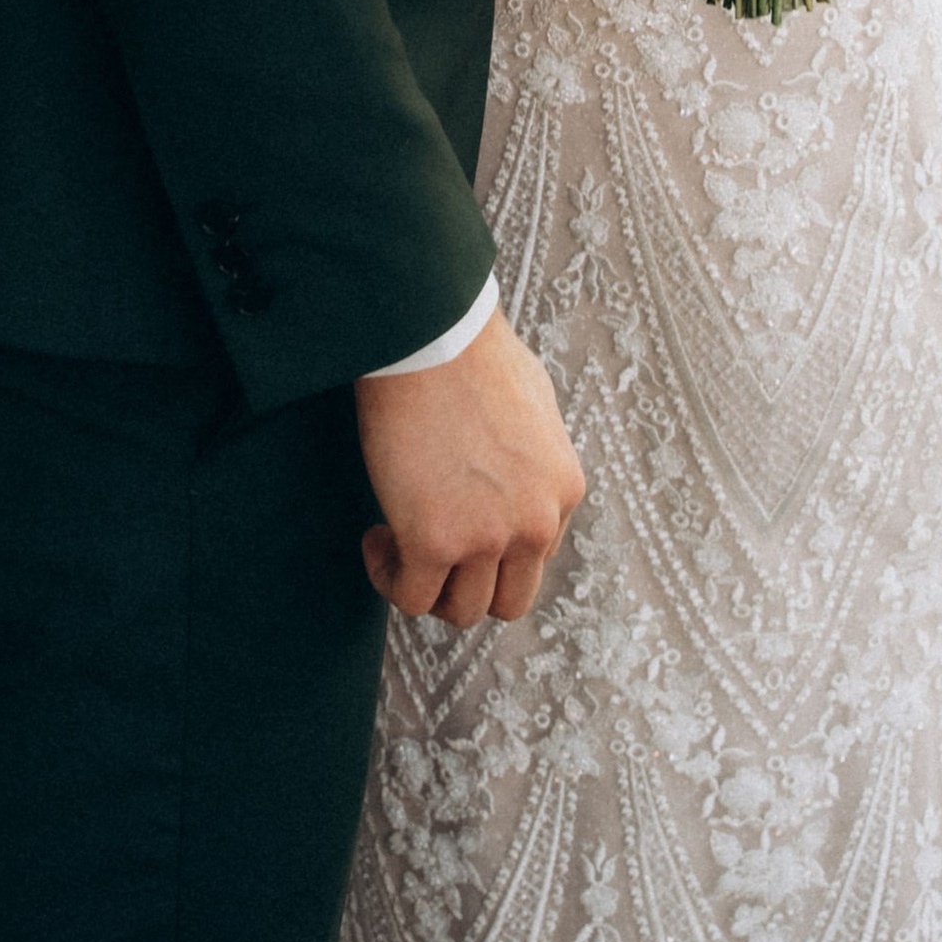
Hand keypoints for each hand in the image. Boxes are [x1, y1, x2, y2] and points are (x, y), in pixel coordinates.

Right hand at [356, 307, 584, 627]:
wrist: (431, 331)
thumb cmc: (472, 352)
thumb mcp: (535, 405)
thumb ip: (535, 457)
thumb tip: (516, 480)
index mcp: (564, 489)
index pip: (537, 555)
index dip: (493, 546)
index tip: (458, 520)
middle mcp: (536, 522)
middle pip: (509, 601)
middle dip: (468, 583)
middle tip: (433, 550)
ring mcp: (486, 537)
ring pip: (461, 610)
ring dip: (428, 584)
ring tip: (399, 540)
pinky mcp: (433, 541)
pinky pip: (411, 597)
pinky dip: (389, 577)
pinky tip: (377, 537)